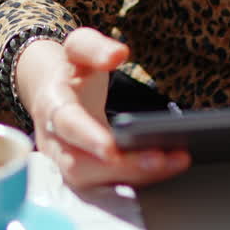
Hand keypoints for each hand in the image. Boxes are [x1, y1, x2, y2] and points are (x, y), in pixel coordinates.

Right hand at [27, 28, 189, 190]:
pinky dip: (141, 177)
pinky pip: (110, 183)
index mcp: (53, 105)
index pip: (68, 125)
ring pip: (96, 181)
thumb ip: (96, 47)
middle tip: (159, 158)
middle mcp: (55, 142)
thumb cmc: (71, 70)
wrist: (55, 90)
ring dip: (136, 176)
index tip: (112, 148)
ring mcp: (67, 162)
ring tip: (176, 160)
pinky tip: (170, 164)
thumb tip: (117, 54)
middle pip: (81, 165)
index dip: (88, 138)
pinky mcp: (86, 174)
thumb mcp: (80, 47)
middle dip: (120, 167)